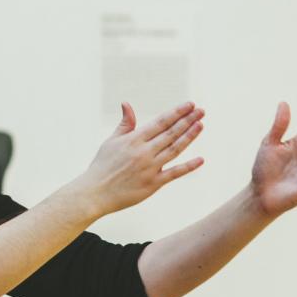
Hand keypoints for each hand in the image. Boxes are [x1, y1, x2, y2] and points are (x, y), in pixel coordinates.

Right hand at [79, 101, 204, 214]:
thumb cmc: (102, 165)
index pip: (160, 122)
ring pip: (175, 149)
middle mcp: (143, 152)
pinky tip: (201, 159)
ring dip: (189, 137)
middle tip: (202, 110)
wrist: (95, 192)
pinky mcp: (153, 184)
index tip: (190, 104)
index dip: (176, 112)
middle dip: (188, 120)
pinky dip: (188, 167)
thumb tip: (126, 104)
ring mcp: (149, 168)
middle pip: (171, 133)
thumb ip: (124, 124)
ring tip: (201, 125)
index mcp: (133, 139)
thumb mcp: (111, 141)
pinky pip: (174, 173)